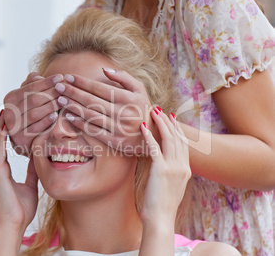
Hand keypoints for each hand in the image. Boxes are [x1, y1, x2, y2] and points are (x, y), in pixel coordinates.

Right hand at [0, 113, 38, 232]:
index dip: (6, 131)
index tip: (13, 117)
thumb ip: (32, 171)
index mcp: (2, 170)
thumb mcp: (30, 185)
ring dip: (0, 126)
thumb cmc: (21, 208)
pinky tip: (4, 125)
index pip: (3, 145)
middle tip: (7, 107)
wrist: (13, 224)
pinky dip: (0, 136)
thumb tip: (37, 158)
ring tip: (5, 110)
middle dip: (1, 124)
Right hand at [3, 72, 62, 155]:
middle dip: (51, 93)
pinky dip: (45, 121)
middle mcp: (9, 112)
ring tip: (63, 101)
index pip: (30, 87)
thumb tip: (39, 77)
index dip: (46, 82)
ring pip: (34, 114)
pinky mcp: (20, 139)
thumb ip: (32, 84)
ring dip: (50, 106)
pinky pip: (35, 128)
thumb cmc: (30, 111)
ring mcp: (13, 126)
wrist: (25, 138)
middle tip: (65, 89)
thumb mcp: (29, 96)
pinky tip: (55, 115)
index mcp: (10, 98)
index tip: (60, 77)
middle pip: (33, 100)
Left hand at [54, 69, 150, 154]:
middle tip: (58, 86)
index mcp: (127, 98)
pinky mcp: (114, 141)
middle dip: (73, 92)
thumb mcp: (139, 89)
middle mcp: (122, 113)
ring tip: (60, 99)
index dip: (82, 82)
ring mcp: (117, 128)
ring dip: (73, 107)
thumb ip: (123, 77)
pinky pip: (93, 131)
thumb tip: (105, 69)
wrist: (153, 135)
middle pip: (91, 101)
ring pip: (90, 115)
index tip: (68, 77)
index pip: (99, 87)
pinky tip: (69, 116)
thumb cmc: (142, 108)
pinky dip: (80, 123)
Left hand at [140, 108, 190, 224]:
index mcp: (186, 170)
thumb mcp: (171, 186)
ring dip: (161, 123)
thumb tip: (163, 164)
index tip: (170, 118)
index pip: (183, 144)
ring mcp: (174, 168)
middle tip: (160, 110)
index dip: (177, 129)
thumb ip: (171, 173)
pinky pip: (155, 148)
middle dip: (169, 122)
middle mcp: (183, 166)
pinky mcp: (161, 170)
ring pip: (169, 139)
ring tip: (153, 111)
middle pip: (178, 138)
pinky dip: (149, 136)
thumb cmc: (161, 205)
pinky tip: (142, 127)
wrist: (160, 219)